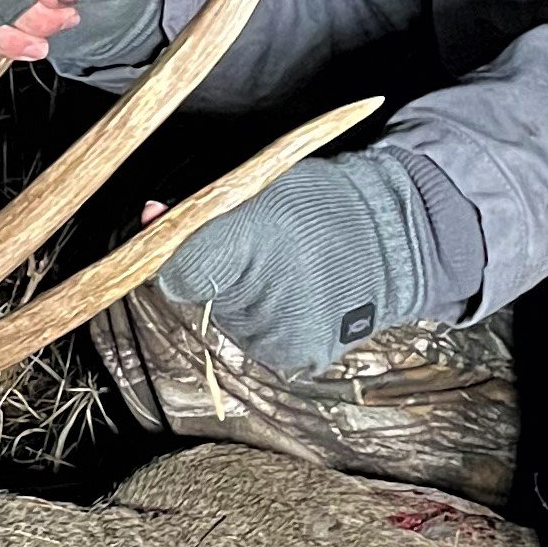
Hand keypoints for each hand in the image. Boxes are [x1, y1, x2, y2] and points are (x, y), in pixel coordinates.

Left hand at [150, 151, 435, 374]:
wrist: (398, 237)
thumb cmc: (324, 203)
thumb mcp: (261, 188)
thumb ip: (201, 210)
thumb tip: (149, 217)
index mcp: (248, 246)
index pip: (180, 272)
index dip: (181, 253)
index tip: (198, 239)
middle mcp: (259, 302)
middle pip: (207, 297)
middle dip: (224, 273)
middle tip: (267, 249)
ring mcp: (280, 338)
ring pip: (235, 320)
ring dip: (250, 299)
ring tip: (293, 270)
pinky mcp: (298, 358)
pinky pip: (263, 340)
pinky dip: (274, 320)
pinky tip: (302, 296)